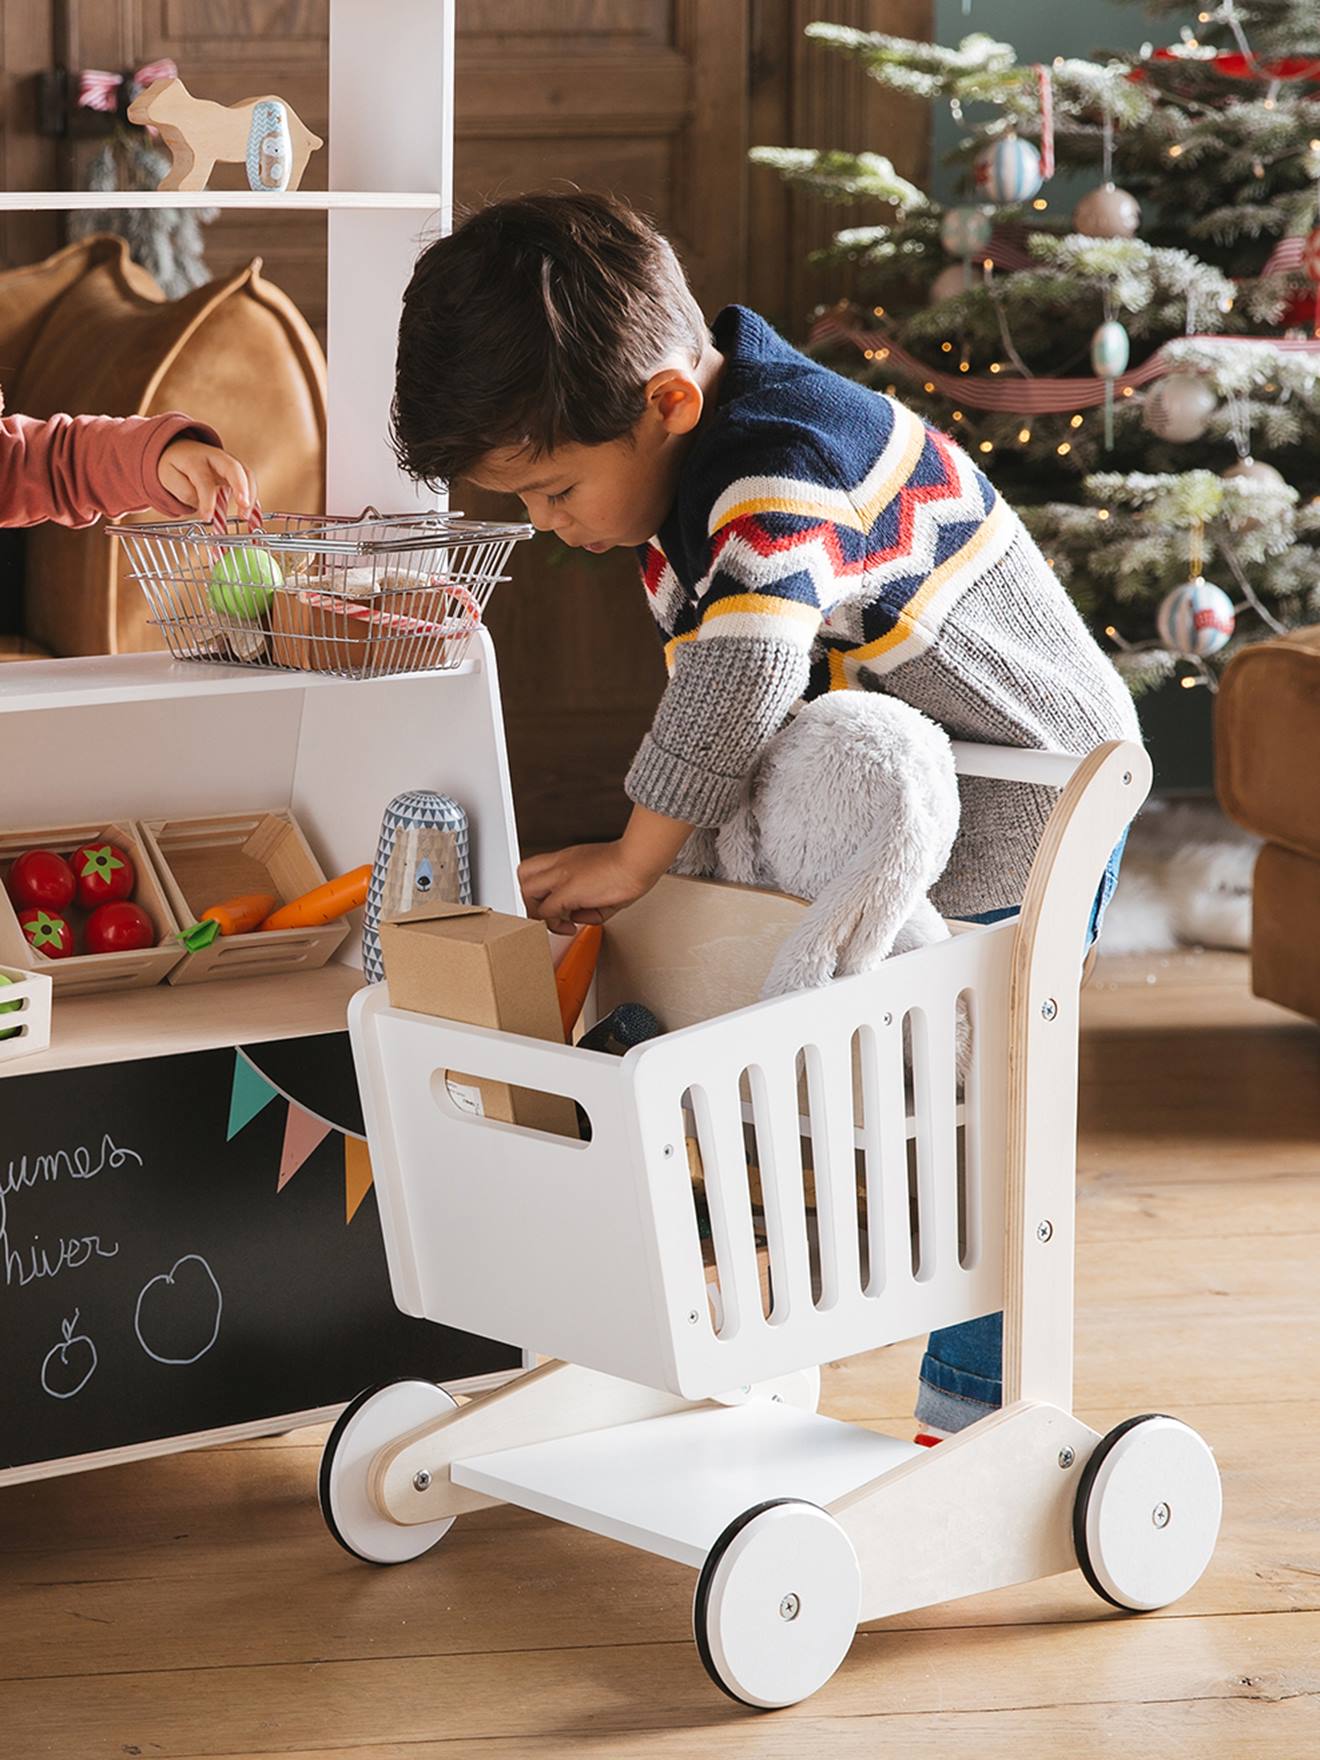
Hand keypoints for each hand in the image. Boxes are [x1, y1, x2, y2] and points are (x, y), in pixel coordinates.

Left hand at [158, 438, 257, 527]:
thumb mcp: (169, 479)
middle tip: (243, 507)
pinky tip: (253, 514)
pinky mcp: (237, 471)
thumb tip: (205, 507)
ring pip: (246, 473)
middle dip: (241, 487)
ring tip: (246, 516)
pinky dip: (253, 498)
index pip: (204, 480)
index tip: (207, 518)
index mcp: (195, 459)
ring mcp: (229, 463)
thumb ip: (185, 493)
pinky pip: (250, 481)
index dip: (207, 500)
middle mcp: (215, 457)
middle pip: (233, 467)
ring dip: (251, 494)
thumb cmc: (176, 466)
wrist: (181, 450)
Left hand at [519, 840, 659, 935]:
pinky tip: (569, 928)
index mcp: (568, 858)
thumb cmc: (629, 866)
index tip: (550, 903)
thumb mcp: (603, 881)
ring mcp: (562, 875)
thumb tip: (579, 917)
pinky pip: (546, 911)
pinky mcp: (568, 890)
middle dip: (529, 898)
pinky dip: (553, 924)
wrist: (638, 860)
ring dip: (536, 912)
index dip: (537, 888)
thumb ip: (587, 901)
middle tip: (545, 913)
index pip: (537, 867)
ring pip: (526, 890)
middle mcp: (561, 863)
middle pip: (523, 874)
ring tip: (555, 923)